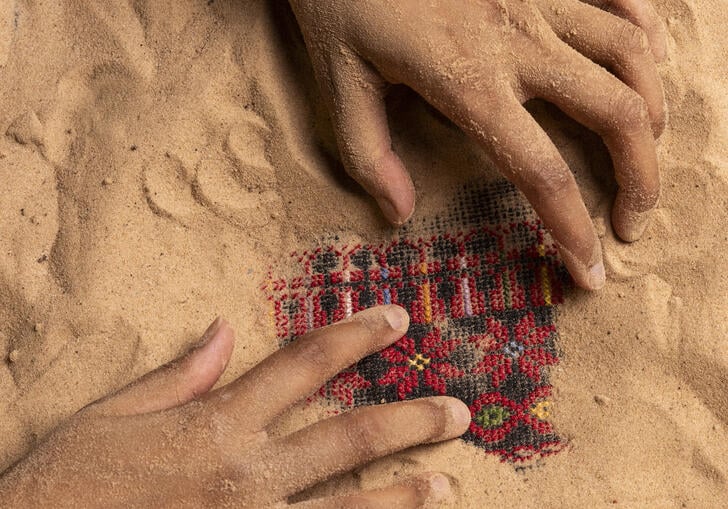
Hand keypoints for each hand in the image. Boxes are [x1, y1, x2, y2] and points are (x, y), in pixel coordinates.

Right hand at [0, 306, 468, 507]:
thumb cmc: (66, 487)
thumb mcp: (111, 417)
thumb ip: (177, 374)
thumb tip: (225, 330)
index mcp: (217, 423)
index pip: (303, 363)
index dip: (356, 336)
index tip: (396, 321)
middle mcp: (248, 474)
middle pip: (347, 437)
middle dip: (408, 419)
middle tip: (456, 411)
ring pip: (348, 507)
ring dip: (402, 494)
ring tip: (444, 481)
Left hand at [288, 0, 666, 290]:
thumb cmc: (341, 2)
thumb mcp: (340, 82)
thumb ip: (369, 154)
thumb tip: (399, 213)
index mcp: (470, 82)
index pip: (543, 172)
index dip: (572, 230)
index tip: (589, 271)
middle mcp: (520, 41)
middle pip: (616, 113)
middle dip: (641, 177)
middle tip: (632, 219)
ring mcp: (538, 0)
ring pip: (629, 53)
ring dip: (652, 110)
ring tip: (647, 150)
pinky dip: (644, 27)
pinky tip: (647, 58)